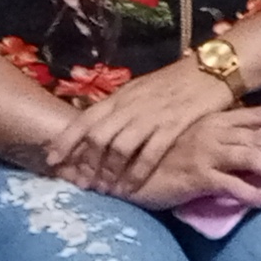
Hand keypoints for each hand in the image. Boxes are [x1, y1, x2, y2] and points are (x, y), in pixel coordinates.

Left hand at [43, 62, 235, 191]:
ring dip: (109, 172)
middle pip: (97, 136)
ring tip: (104, 190)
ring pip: (119, 147)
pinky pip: (149, 153)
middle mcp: (130, 106)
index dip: (65, 140)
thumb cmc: (173, 82)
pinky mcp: (173, 125)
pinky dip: (137, 173)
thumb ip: (120, 108)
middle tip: (79, 184)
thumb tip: (97, 128)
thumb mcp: (139, 90)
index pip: (84, 118)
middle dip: (85, 164)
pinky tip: (132, 188)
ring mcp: (151, 115)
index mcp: (120, 96)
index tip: (51, 160)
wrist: (210, 70)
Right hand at [108, 101, 260, 211]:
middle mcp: (211, 132)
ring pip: (251, 158)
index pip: (256, 115)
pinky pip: (230, 185)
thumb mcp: (186, 140)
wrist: (121, 169)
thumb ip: (212, 138)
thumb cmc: (154, 157)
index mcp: (211, 120)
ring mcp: (203, 153)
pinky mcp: (195, 176)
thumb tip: (240, 147)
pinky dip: (250, 194)